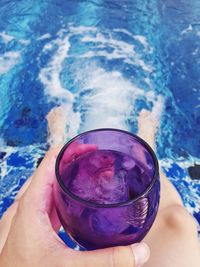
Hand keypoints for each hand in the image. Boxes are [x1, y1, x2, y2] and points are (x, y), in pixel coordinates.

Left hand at [0, 147, 149, 266]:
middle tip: (97, 157)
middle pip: (51, 171)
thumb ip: (106, 259)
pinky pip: (54, 200)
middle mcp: (31, 206)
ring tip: (92, 171)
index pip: (48, 164)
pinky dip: (68, 192)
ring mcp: (35, 215)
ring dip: (71, 176)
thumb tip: (140, 251)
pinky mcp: (40, 226)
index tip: (90, 145)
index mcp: (32, 205)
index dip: (68, 150)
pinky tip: (82, 198)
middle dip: (73, 161)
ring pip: (52, 185)